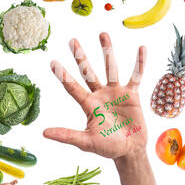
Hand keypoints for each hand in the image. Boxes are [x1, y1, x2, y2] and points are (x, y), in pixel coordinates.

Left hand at [44, 32, 147, 158]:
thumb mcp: (86, 141)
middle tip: (72, 41)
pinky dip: (139, 63)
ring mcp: (116, 92)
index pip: (72, 87)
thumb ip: (67, 135)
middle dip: (81, 57)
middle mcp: (100, 94)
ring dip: (107, 51)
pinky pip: (136, 76)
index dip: (63, 75)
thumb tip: (44, 132)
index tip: (52, 62)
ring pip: (111, 68)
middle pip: (89, 72)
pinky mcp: (132, 94)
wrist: (129, 150)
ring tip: (103, 34)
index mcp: (88, 104)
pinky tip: (141, 49)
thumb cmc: (106, 147)